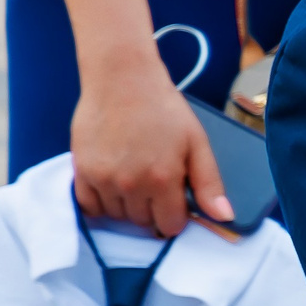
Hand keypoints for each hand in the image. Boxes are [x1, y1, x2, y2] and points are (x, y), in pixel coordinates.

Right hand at [72, 53, 231, 234]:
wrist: (122, 80)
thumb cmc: (164, 109)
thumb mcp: (196, 143)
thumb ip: (209, 183)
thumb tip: (224, 217)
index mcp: (164, 179)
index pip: (170, 225)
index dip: (176, 216)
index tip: (176, 200)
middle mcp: (132, 184)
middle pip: (143, 221)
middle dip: (153, 209)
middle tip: (155, 182)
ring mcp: (103, 179)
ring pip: (117, 215)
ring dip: (127, 205)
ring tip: (134, 177)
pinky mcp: (81, 171)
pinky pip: (88, 206)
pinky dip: (100, 202)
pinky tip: (112, 185)